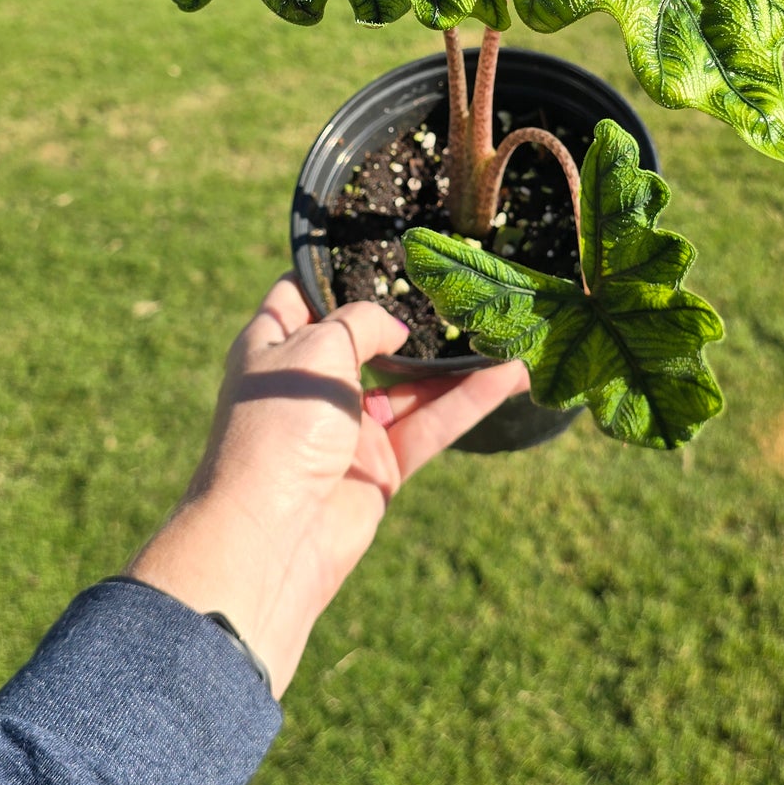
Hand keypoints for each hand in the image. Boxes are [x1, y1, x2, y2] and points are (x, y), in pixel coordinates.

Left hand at [126, 274, 527, 696]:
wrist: (273, 534)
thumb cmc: (279, 427)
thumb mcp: (316, 349)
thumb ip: (362, 323)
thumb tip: (397, 329)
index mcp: (274, 347)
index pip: (301, 296)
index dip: (336, 272)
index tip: (384, 249)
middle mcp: (310, 385)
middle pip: (366, 341)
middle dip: (410, 316)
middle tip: (461, 286)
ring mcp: (347, 428)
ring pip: (410, 386)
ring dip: (455, 362)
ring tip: (506, 329)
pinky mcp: (381, 467)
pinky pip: (431, 425)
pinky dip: (469, 402)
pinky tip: (510, 376)